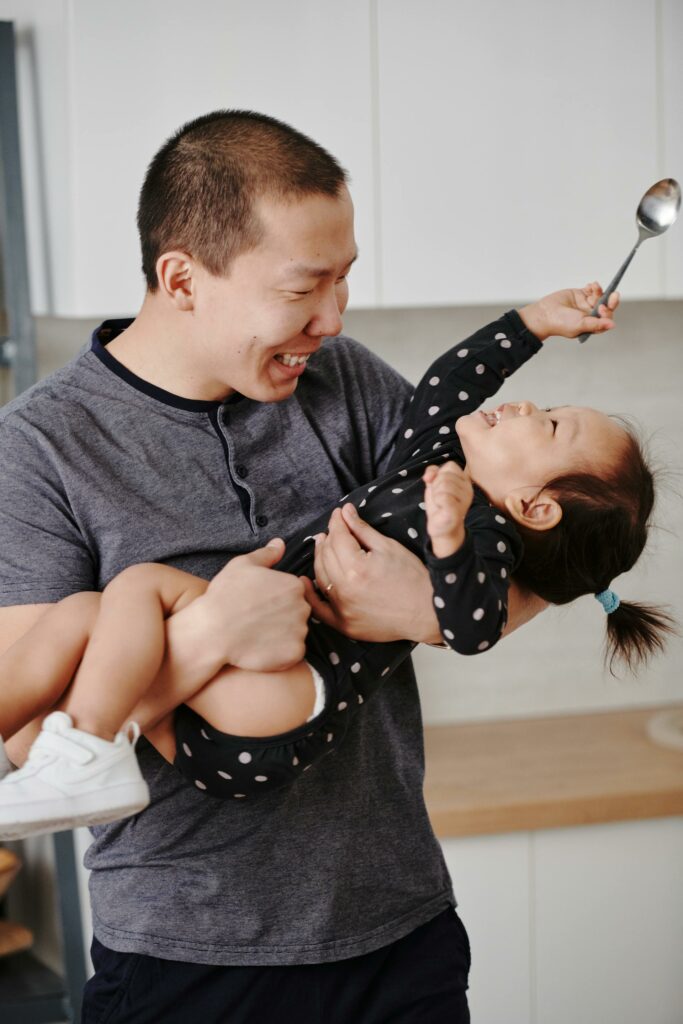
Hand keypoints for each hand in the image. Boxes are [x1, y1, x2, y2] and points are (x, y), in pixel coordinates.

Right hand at [200, 539, 309, 670]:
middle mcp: (303, 607)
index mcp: (294, 585)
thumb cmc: (225, 596)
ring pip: (296, 633)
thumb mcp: (242, 566)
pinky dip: (281, 653)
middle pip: (298, 612)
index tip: (260, 604)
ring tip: (258, 634)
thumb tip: (280, 544)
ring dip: (283, 635)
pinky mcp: (294, 653)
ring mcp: (300, 631)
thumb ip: (266, 555)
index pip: (294, 592)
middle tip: (258, 620)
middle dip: (283, 616)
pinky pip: (293, 653)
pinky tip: (261, 647)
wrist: (212, 631)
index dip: (276, 599)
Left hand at [303, 505, 440, 643]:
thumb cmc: (414, 579)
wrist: (427, 613)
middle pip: (326, 556)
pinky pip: (318, 609)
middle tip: (333, 529)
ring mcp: (342, 609)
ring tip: (323, 547)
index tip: (338, 513)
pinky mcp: (344, 624)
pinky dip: (310, 594)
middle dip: (328, 538)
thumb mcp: (389, 547)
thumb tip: (346, 512)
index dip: (337, 522)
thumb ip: (362, 530)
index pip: (338, 537)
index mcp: (357, 568)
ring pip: (320, 577)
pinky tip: (304, 582)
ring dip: (319, 559)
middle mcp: (345, 589)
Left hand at [423, 461, 472, 557]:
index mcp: (464, 480)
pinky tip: (441, 508)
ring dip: (435, 495)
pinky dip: (436, 502)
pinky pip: (442, 497)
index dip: (438, 474)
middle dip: (435, 486)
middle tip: (439, 498)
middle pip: (444, 476)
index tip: (438, 486)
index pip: (450, 466)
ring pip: (443, 485)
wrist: (440, 527)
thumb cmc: (438, 504)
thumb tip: (429, 476)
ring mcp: (465, 500)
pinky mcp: (458, 511)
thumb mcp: (434, 484)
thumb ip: (432, 472)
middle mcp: (468, 489)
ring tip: (440, 503)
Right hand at [519, 282, 618, 340]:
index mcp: (592, 325)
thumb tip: (612, 324)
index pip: (606, 318)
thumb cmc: (560, 323)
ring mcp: (586, 305)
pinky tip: (590, 285)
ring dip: (599, 291)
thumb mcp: (580, 324)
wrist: (544, 313)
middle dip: (610, 300)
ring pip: (599, 297)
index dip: (607, 312)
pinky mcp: (580, 295)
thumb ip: (597, 324)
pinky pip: (591, 290)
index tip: (602, 307)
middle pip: (606, 306)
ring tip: (594, 287)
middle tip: (614, 294)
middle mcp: (591, 315)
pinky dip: (593, 287)